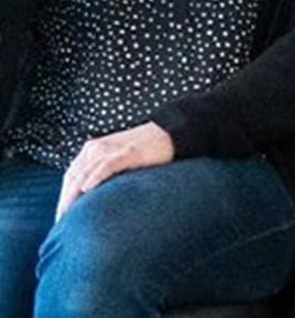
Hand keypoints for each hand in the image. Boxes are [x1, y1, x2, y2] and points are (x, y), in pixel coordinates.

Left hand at [56, 121, 173, 219]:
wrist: (170, 134)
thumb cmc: (145, 151)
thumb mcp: (118, 161)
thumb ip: (104, 174)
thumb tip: (94, 198)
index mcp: (92, 150)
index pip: (70, 176)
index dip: (63, 196)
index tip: (61, 216)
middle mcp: (96, 148)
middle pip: (73, 176)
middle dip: (65, 199)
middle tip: (61, 222)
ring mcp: (111, 149)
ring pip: (85, 172)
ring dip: (74, 194)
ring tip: (68, 212)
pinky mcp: (127, 152)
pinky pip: (106, 165)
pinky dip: (95, 177)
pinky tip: (87, 189)